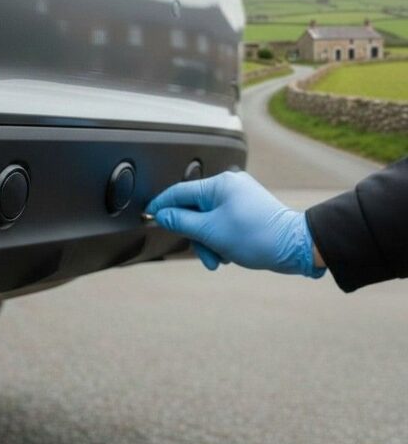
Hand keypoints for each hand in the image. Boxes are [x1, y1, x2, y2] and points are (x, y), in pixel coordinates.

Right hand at [145, 171, 325, 276]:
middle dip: (195, 235)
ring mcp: (240, 197)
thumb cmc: (259, 236)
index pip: (178, 192)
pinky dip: (220, 240)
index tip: (149, 215)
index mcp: (219, 184)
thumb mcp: (210, 232)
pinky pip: (222, 223)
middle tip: (203, 253)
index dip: (161, 205)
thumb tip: (162, 215)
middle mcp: (229, 186)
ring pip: (208, 220)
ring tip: (220, 259)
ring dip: (209, 242)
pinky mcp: (247, 210)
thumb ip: (181, 221)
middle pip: (194, 209)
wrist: (296, 247)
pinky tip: (229, 254)